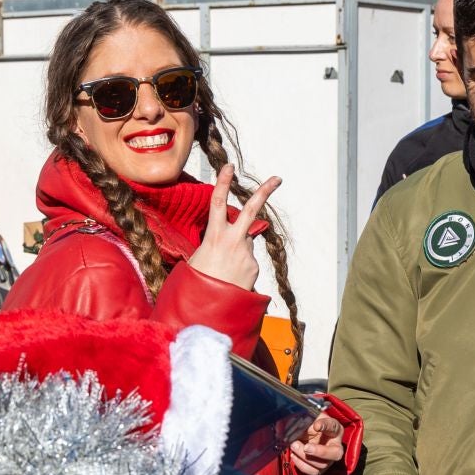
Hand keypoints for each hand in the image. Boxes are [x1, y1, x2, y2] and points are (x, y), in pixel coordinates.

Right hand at [187, 164, 278, 290]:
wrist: (209, 308)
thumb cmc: (198, 283)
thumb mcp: (197, 258)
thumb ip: (214, 244)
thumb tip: (225, 241)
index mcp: (215, 236)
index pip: (218, 203)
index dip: (223, 183)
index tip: (229, 166)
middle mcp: (234, 242)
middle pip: (251, 210)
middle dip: (265, 192)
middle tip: (277, 178)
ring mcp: (247, 254)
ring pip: (246, 242)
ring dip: (237, 251)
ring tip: (223, 270)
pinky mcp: (254, 267)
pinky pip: (248, 261)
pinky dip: (240, 267)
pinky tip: (230, 279)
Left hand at [286, 413, 345, 474]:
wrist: (305, 436)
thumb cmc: (310, 426)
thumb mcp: (309, 418)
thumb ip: (306, 418)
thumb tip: (294, 422)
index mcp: (335, 430)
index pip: (334, 426)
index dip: (325, 426)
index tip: (316, 425)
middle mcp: (335, 446)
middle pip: (335, 453)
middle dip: (320, 452)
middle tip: (306, 447)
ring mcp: (329, 460)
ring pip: (322, 464)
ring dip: (305, 457)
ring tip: (294, 446)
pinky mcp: (320, 468)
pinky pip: (313, 471)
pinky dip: (301, 465)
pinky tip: (294, 455)